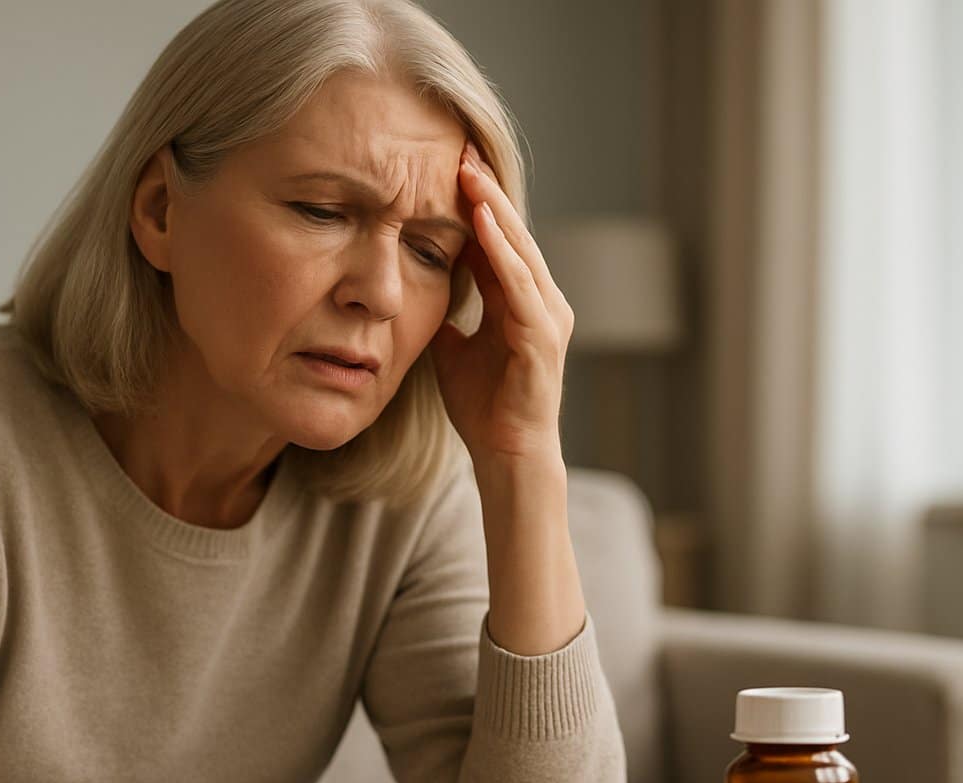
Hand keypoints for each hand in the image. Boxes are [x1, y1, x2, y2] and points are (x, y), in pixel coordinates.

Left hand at [428, 138, 573, 464]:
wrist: (506, 455)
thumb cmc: (484, 407)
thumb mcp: (452, 348)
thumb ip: (446, 313)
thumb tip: (415, 284)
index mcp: (521, 301)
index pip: (498, 239)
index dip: (475, 202)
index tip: (448, 163)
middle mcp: (542, 302)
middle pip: (513, 233)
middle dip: (486, 191)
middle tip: (460, 147)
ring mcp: (547, 318)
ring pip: (520, 250)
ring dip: (495, 210)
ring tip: (469, 172)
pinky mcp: (542, 338)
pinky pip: (520, 286)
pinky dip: (502, 253)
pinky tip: (482, 224)